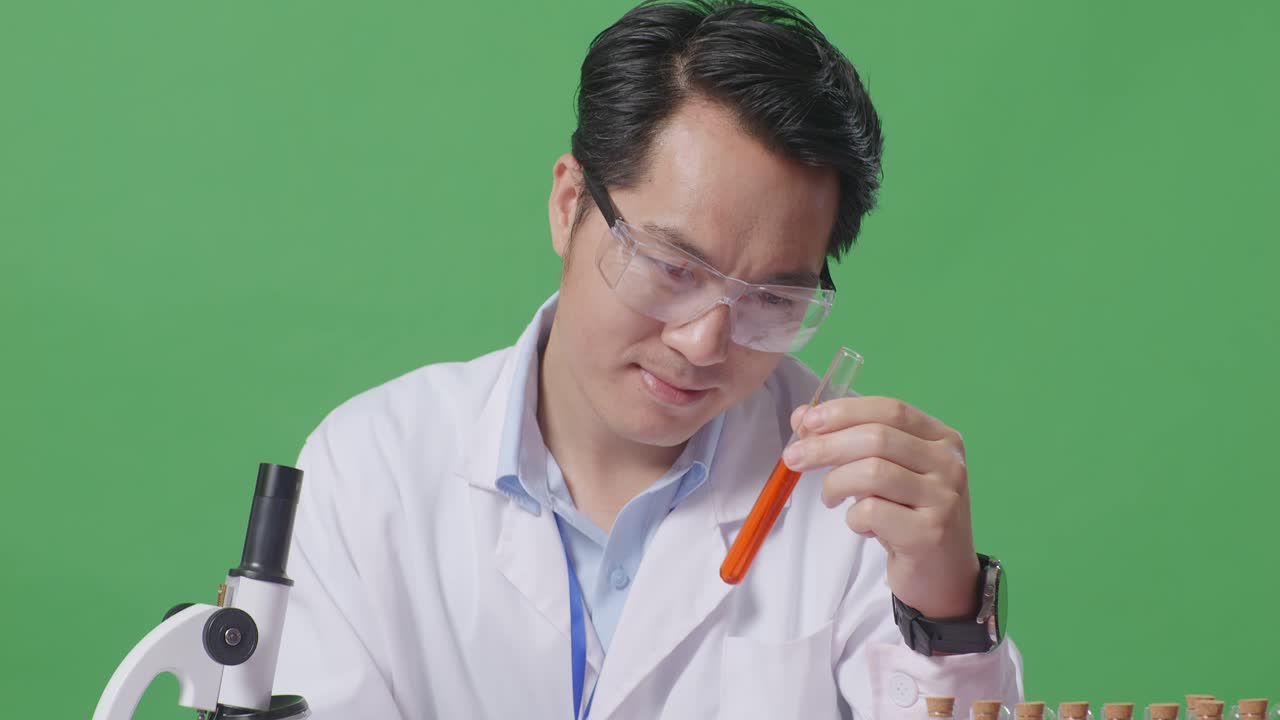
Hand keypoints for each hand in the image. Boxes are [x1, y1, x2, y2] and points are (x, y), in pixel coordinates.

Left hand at [783, 396, 979, 618]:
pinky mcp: (929, 533)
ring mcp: (943, 498)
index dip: (844, 411)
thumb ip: (851, 442)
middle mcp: (949, 463)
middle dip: (826, 445)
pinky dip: (853, 517)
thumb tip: (802, 417)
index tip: (807, 421)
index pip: (890, 409)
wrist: (944, 576)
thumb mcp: (885, 473)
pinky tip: (861, 526)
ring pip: (872, 472)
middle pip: (877, 438)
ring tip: (830, 497)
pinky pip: (872, 512)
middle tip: (793, 458)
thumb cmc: (909, 517)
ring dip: (836, 483)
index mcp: (941, 439)